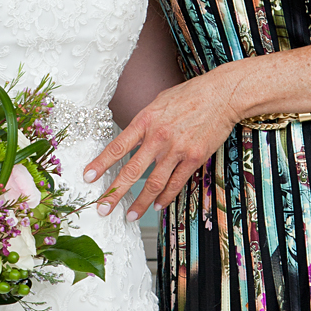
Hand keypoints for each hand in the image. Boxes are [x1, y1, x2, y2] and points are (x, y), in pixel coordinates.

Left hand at [83, 69, 240, 220]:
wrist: (222, 94)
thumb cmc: (189, 95)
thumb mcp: (158, 103)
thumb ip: (144, 123)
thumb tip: (130, 140)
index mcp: (145, 121)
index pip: (117, 146)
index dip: (101, 163)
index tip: (88, 177)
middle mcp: (158, 137)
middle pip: (131, 171)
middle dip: (114, 192)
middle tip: (102, 207)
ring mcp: (177, 149)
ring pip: (154, 183)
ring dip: (140, 203)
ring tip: (130, 215)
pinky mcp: (194, 158)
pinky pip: (176, 183)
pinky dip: (165, 197)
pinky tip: (157, 206)